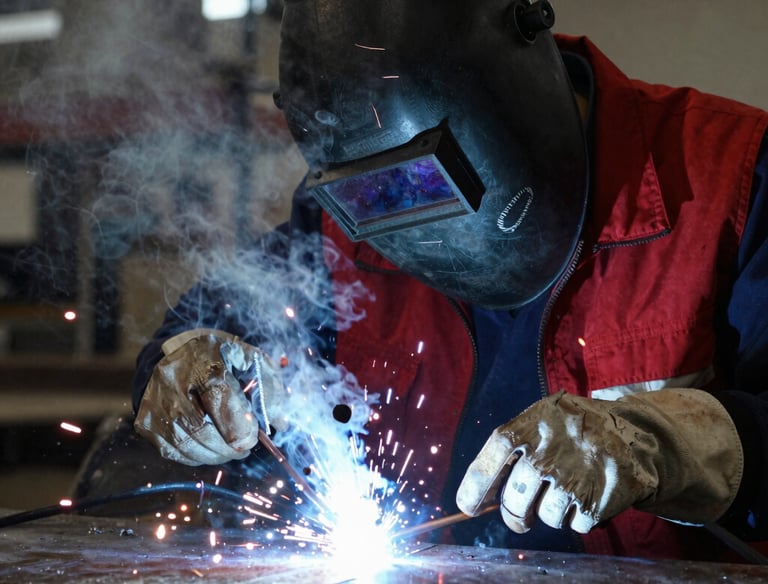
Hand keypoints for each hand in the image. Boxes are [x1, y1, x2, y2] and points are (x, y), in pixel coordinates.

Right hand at [134, 329, 286, 465]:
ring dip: (215, 455)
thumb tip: (280, 423)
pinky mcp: (146, 422)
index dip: (240, 427)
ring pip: (187, 444)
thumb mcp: (248, 359)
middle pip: (202, 429)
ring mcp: (156, 404)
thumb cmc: (219, 358)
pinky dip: (196, 456)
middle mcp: (173, 383)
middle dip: (230, 447)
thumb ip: (268, 387)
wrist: (175, 353)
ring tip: (230, 449)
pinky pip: (173, 451)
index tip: (253, 438)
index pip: (220, 400)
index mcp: (203, 362)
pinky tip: (209, 447)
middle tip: (245, 448)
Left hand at [456, 389, 742, 533]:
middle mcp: (552, 449)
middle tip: (518, 514)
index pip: (493, 455)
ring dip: (549, 513)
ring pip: (544, 516)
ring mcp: (577, 476)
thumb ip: (514, 448)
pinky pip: (573, 525)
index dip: (475, 485)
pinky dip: (576, 518)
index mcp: (535, 423)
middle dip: (513, 513)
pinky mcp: (600, 500)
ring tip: (564, 492)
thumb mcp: (544, 419)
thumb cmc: (575, 430)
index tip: (468, 507)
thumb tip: (479, 496)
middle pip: (514, 497)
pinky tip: (586, 496)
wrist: (635, 436)